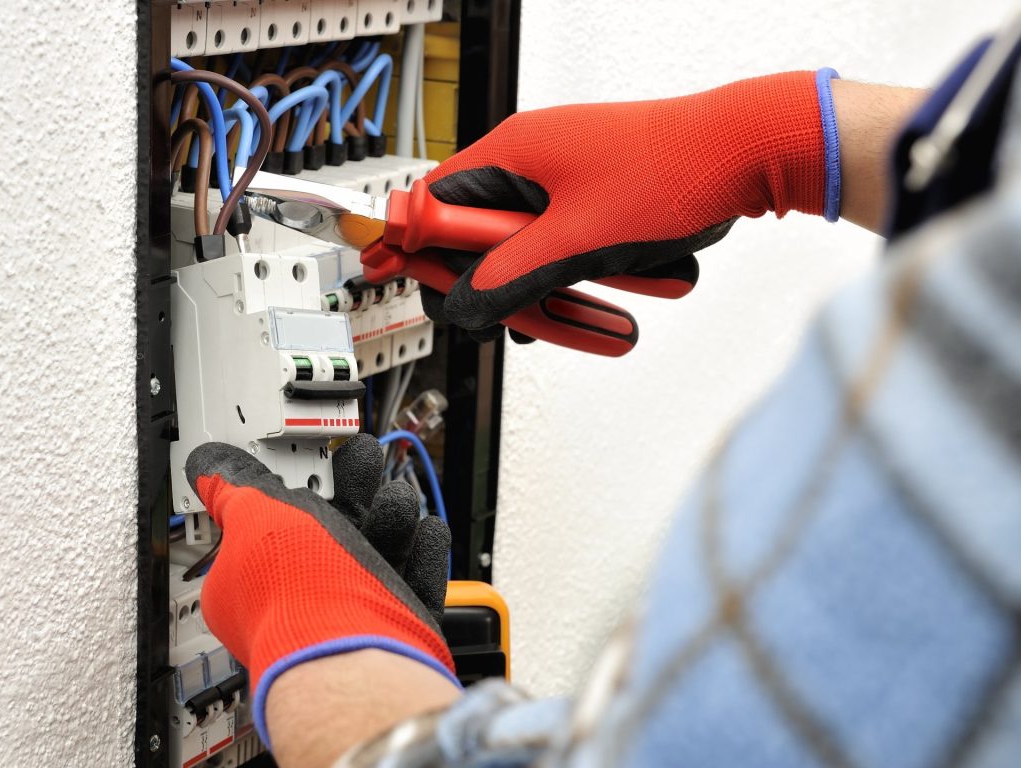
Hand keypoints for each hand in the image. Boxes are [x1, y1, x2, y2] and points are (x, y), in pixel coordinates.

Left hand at [185, 434, 455, 747]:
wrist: (357, 650)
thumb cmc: (300, 593)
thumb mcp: (253, 515)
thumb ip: (233, 487)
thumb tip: (207, 468)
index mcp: (253, 582)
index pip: (266, 529)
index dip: (285, 492)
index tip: (303, 468)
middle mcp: (300, 601)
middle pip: (330, 534)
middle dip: (352, 493)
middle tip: (361, 462)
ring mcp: (349, 616)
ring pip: (375, 554)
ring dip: (389, 520)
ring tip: (395, 500)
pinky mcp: (395, 627)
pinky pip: (412, 581)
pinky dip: (421, 554)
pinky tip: (423, 530)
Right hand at [422, 70, 839, 331]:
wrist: (746, 152)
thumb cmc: (671, 170)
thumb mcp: (576, 239)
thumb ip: (511, 275)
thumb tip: (465, 303)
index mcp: (512, 153)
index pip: (434, 202)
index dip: (417, 248)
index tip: (411, 285)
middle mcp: (532, 162)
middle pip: (480, 236)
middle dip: (501, 286)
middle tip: (514, 320)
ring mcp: (565, 181)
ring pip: (527, 249)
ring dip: (549, 287)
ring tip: (584, 311)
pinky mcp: (595, 199)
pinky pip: (565, 246)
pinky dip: (578, 275)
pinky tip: (608, 296)